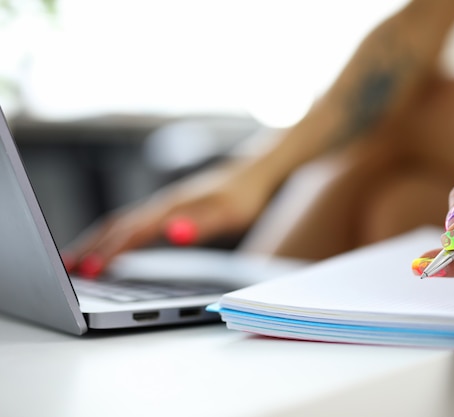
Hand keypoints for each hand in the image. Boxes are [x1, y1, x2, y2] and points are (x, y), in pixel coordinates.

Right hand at [62, 158, 276, 277]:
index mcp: (170, 207)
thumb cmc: (243, 197)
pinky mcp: (169, 208)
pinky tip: (113, 246)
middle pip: (117, 226)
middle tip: (63, 269)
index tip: (86, 272)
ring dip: (97, 241)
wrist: (255, 173)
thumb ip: (200, 223)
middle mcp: (161, 205)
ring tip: (75, 260)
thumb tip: (173, 233)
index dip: (108, 253)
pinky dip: (115, 236)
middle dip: (90, 247)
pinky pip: (133, 223)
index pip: (131, 232)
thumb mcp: (227, 213)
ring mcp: (164, 205)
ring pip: (121, 223)